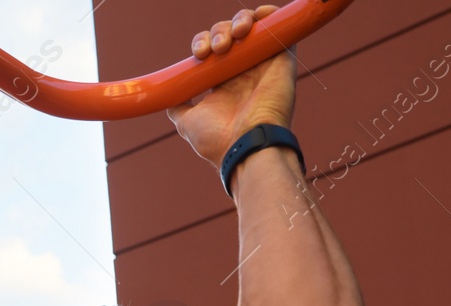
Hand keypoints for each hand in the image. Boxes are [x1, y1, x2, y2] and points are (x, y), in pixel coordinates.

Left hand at [166, 7, 296, 168]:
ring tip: (234, 36)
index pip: (213, 48)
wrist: (245, 146)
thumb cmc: (218, 139)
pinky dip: (268, 14)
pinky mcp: (283, 58)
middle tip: (215, 50)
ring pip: (252, 26)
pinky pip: (280, 25)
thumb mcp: (187, 123)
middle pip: (229, 34)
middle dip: (218, 32)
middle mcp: (245, 71)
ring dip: (238, 21)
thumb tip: (168, 99)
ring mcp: (264, 64)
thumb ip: (178, 107)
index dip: (203, 42)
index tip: (199, 54)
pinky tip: (257, 19)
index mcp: (224, 82)